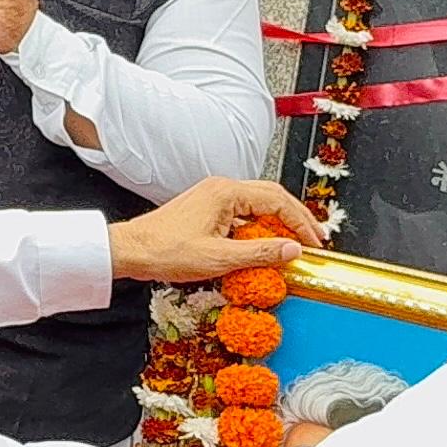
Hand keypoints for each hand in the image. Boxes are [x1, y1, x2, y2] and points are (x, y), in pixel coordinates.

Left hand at [106, 179, 322, 282]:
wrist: (131, 250)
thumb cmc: (165, 250)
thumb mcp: (219, 258)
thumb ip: (260, 253)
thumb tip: (292, 250)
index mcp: (226, 193)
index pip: (277, 200)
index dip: (301, 222)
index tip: (315, 241)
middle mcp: (221, 189)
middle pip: (272, 197)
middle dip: (295, 218)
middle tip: (314, 239)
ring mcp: (213, 197)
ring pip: (258, 204)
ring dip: (278, 223)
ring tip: (294, 243)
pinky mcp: (207, 209)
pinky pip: (243, 213)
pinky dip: (259, 227)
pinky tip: (264, 244)